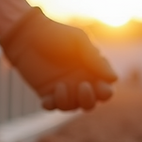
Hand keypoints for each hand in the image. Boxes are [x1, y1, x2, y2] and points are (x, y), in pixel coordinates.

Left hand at [0, 7, 116, 110]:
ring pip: (72, 107)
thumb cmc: (55, 33)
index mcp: (90, 70)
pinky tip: (48, 97)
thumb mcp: (79, 42)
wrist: (26, 33)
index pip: (104, 89)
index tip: (98, 84)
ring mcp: (61, 87)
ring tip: (60, 86)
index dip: (105, 92)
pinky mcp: (44, 91)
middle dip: (89, 100)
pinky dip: (52, 105)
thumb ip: (95, 59)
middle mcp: (78, 81)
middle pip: (90, 103)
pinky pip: (52, 106)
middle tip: (82, 86)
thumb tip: (114, 79)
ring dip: (69, 101)